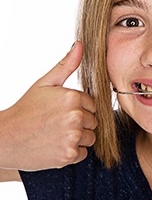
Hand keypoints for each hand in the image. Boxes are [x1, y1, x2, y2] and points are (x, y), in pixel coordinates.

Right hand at [0, 41, 96, 170]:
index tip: (62, 111)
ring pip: (91, 137)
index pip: (92, 104)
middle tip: (58, 123)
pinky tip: (57, 145)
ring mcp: (73, 137)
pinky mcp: (69, 155)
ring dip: (78, 137)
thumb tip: (80, 44)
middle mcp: (76, 116)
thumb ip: (66, 65)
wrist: (5, 138)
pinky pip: (83, 152)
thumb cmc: (26, 109)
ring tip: (58, 134)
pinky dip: (72, 151)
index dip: (79, 108)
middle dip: (80, 122)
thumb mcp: (45, 83)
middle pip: (93, 121)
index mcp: (73, 97)